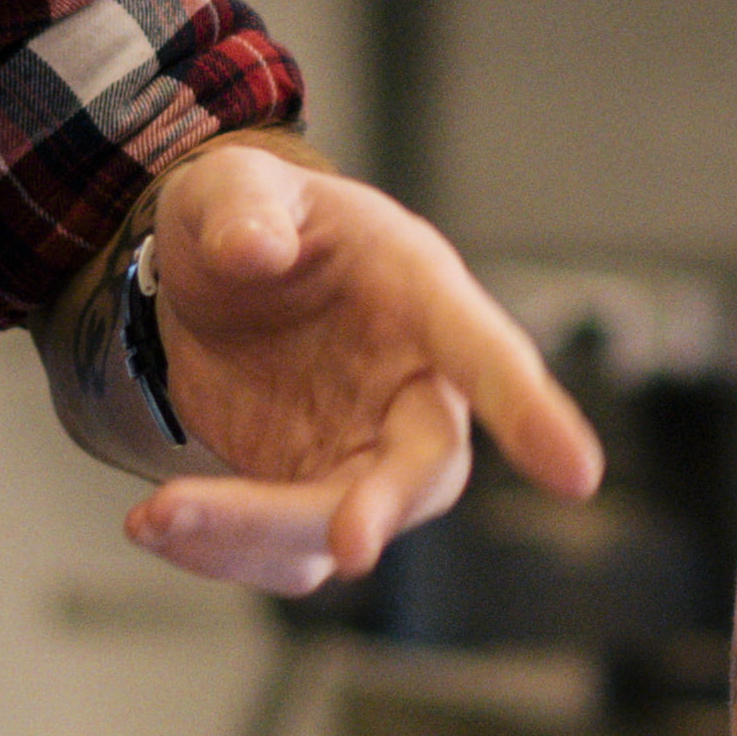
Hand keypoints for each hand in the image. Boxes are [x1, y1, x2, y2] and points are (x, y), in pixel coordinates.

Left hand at [116, 145, 608, 596]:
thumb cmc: (251, 218)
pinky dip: (222, 552)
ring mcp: (363, 451)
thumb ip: (243, 205)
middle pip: (425, 466)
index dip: (531, 414)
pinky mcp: (308, 494)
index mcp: (419, 295)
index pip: (487, 355)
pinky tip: (161, 525)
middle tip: (350, 547)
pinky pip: (283, 550)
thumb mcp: (232, 184)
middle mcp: (410, 385)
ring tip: (158, 517)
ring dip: (259, 536)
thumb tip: (251, 247)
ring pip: (342, 523)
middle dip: (388, 508)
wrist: (207, 280)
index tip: (578, 478)